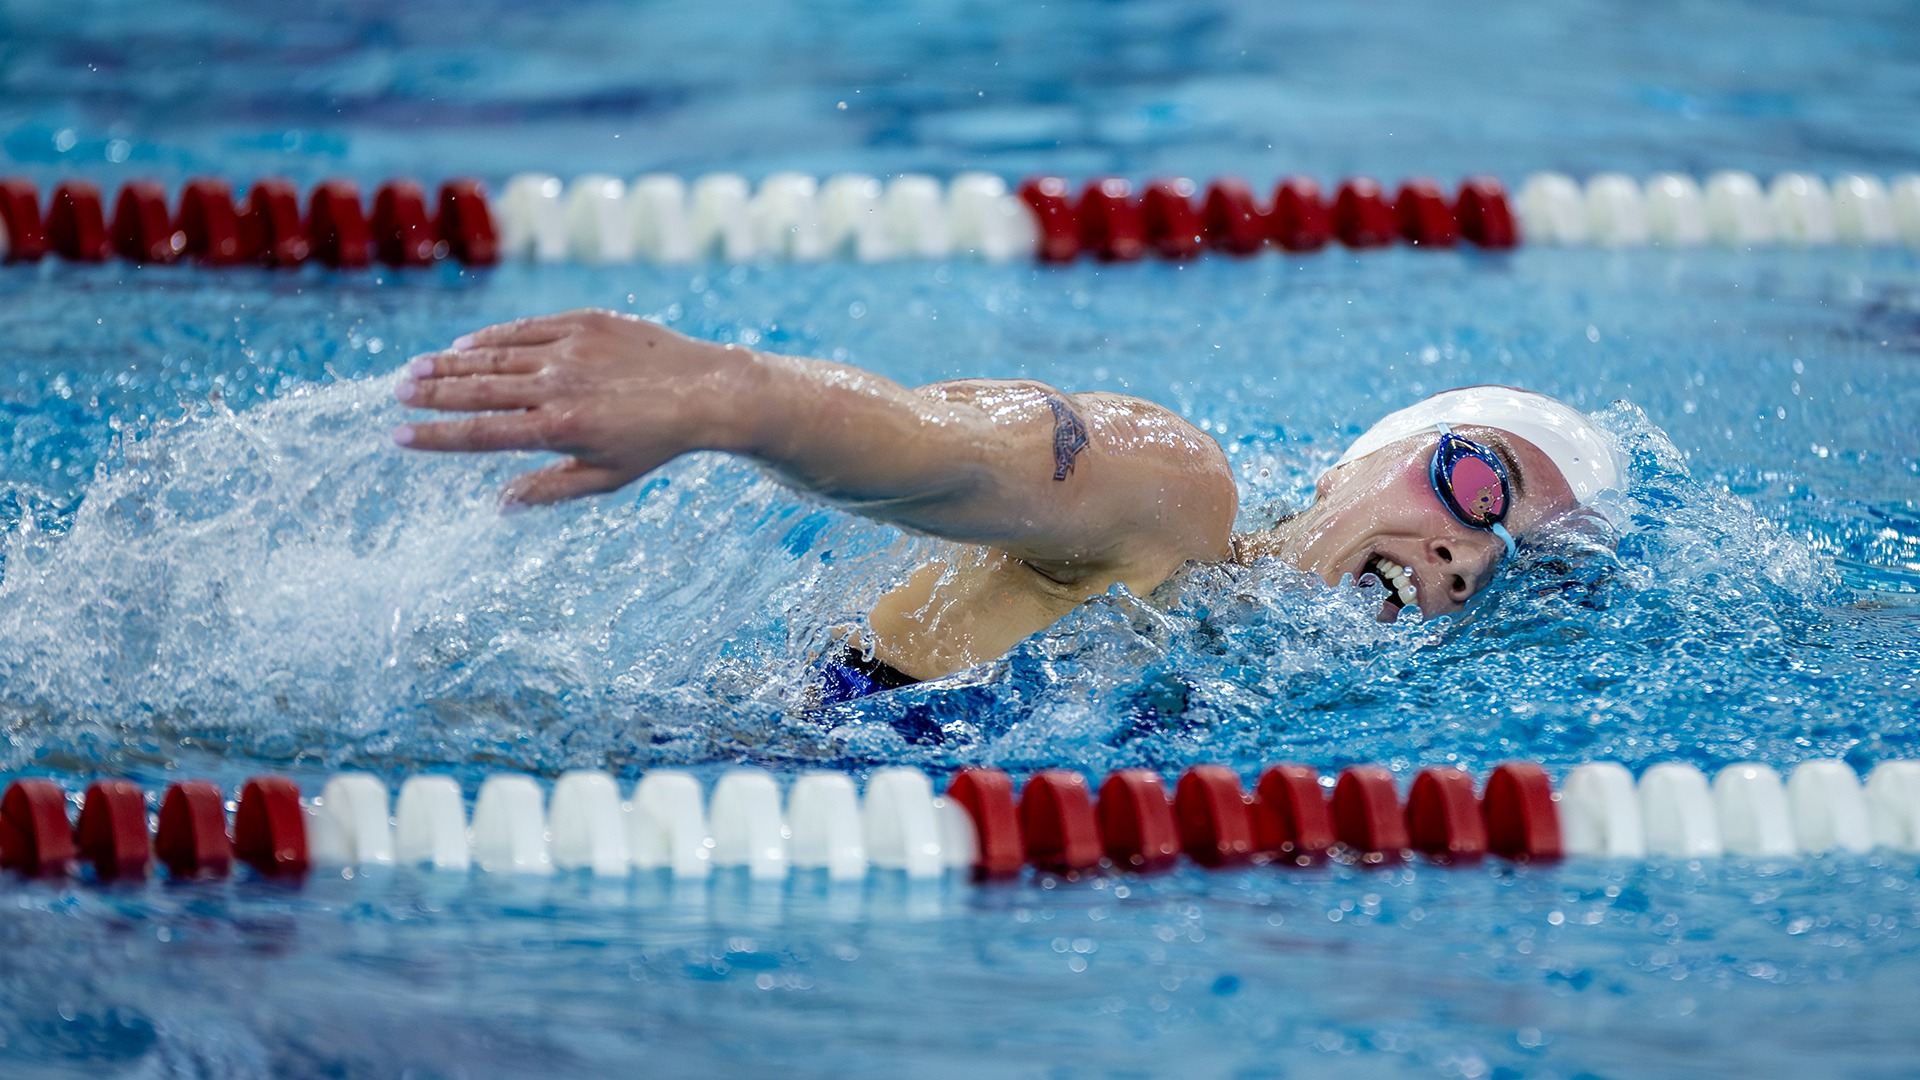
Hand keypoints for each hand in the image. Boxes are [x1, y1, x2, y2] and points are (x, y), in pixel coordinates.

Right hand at [394, 309, 756, 504]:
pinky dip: (491, 338)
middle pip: (478, 390)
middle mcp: (559, 386)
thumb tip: (498, 506)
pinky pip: (525, 329)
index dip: (436, 436)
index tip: (399, 437)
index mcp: (561, 429)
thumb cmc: (654, 442)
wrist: (705, 390)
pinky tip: (464, 345)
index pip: (483, 434)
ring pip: (495, 355)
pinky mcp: (584, 322)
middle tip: (395, 394)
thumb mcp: (606, 478)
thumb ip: (550, 489)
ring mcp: (570, 350)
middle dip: (431, 393)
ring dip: (451, 363)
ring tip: (415, 369)